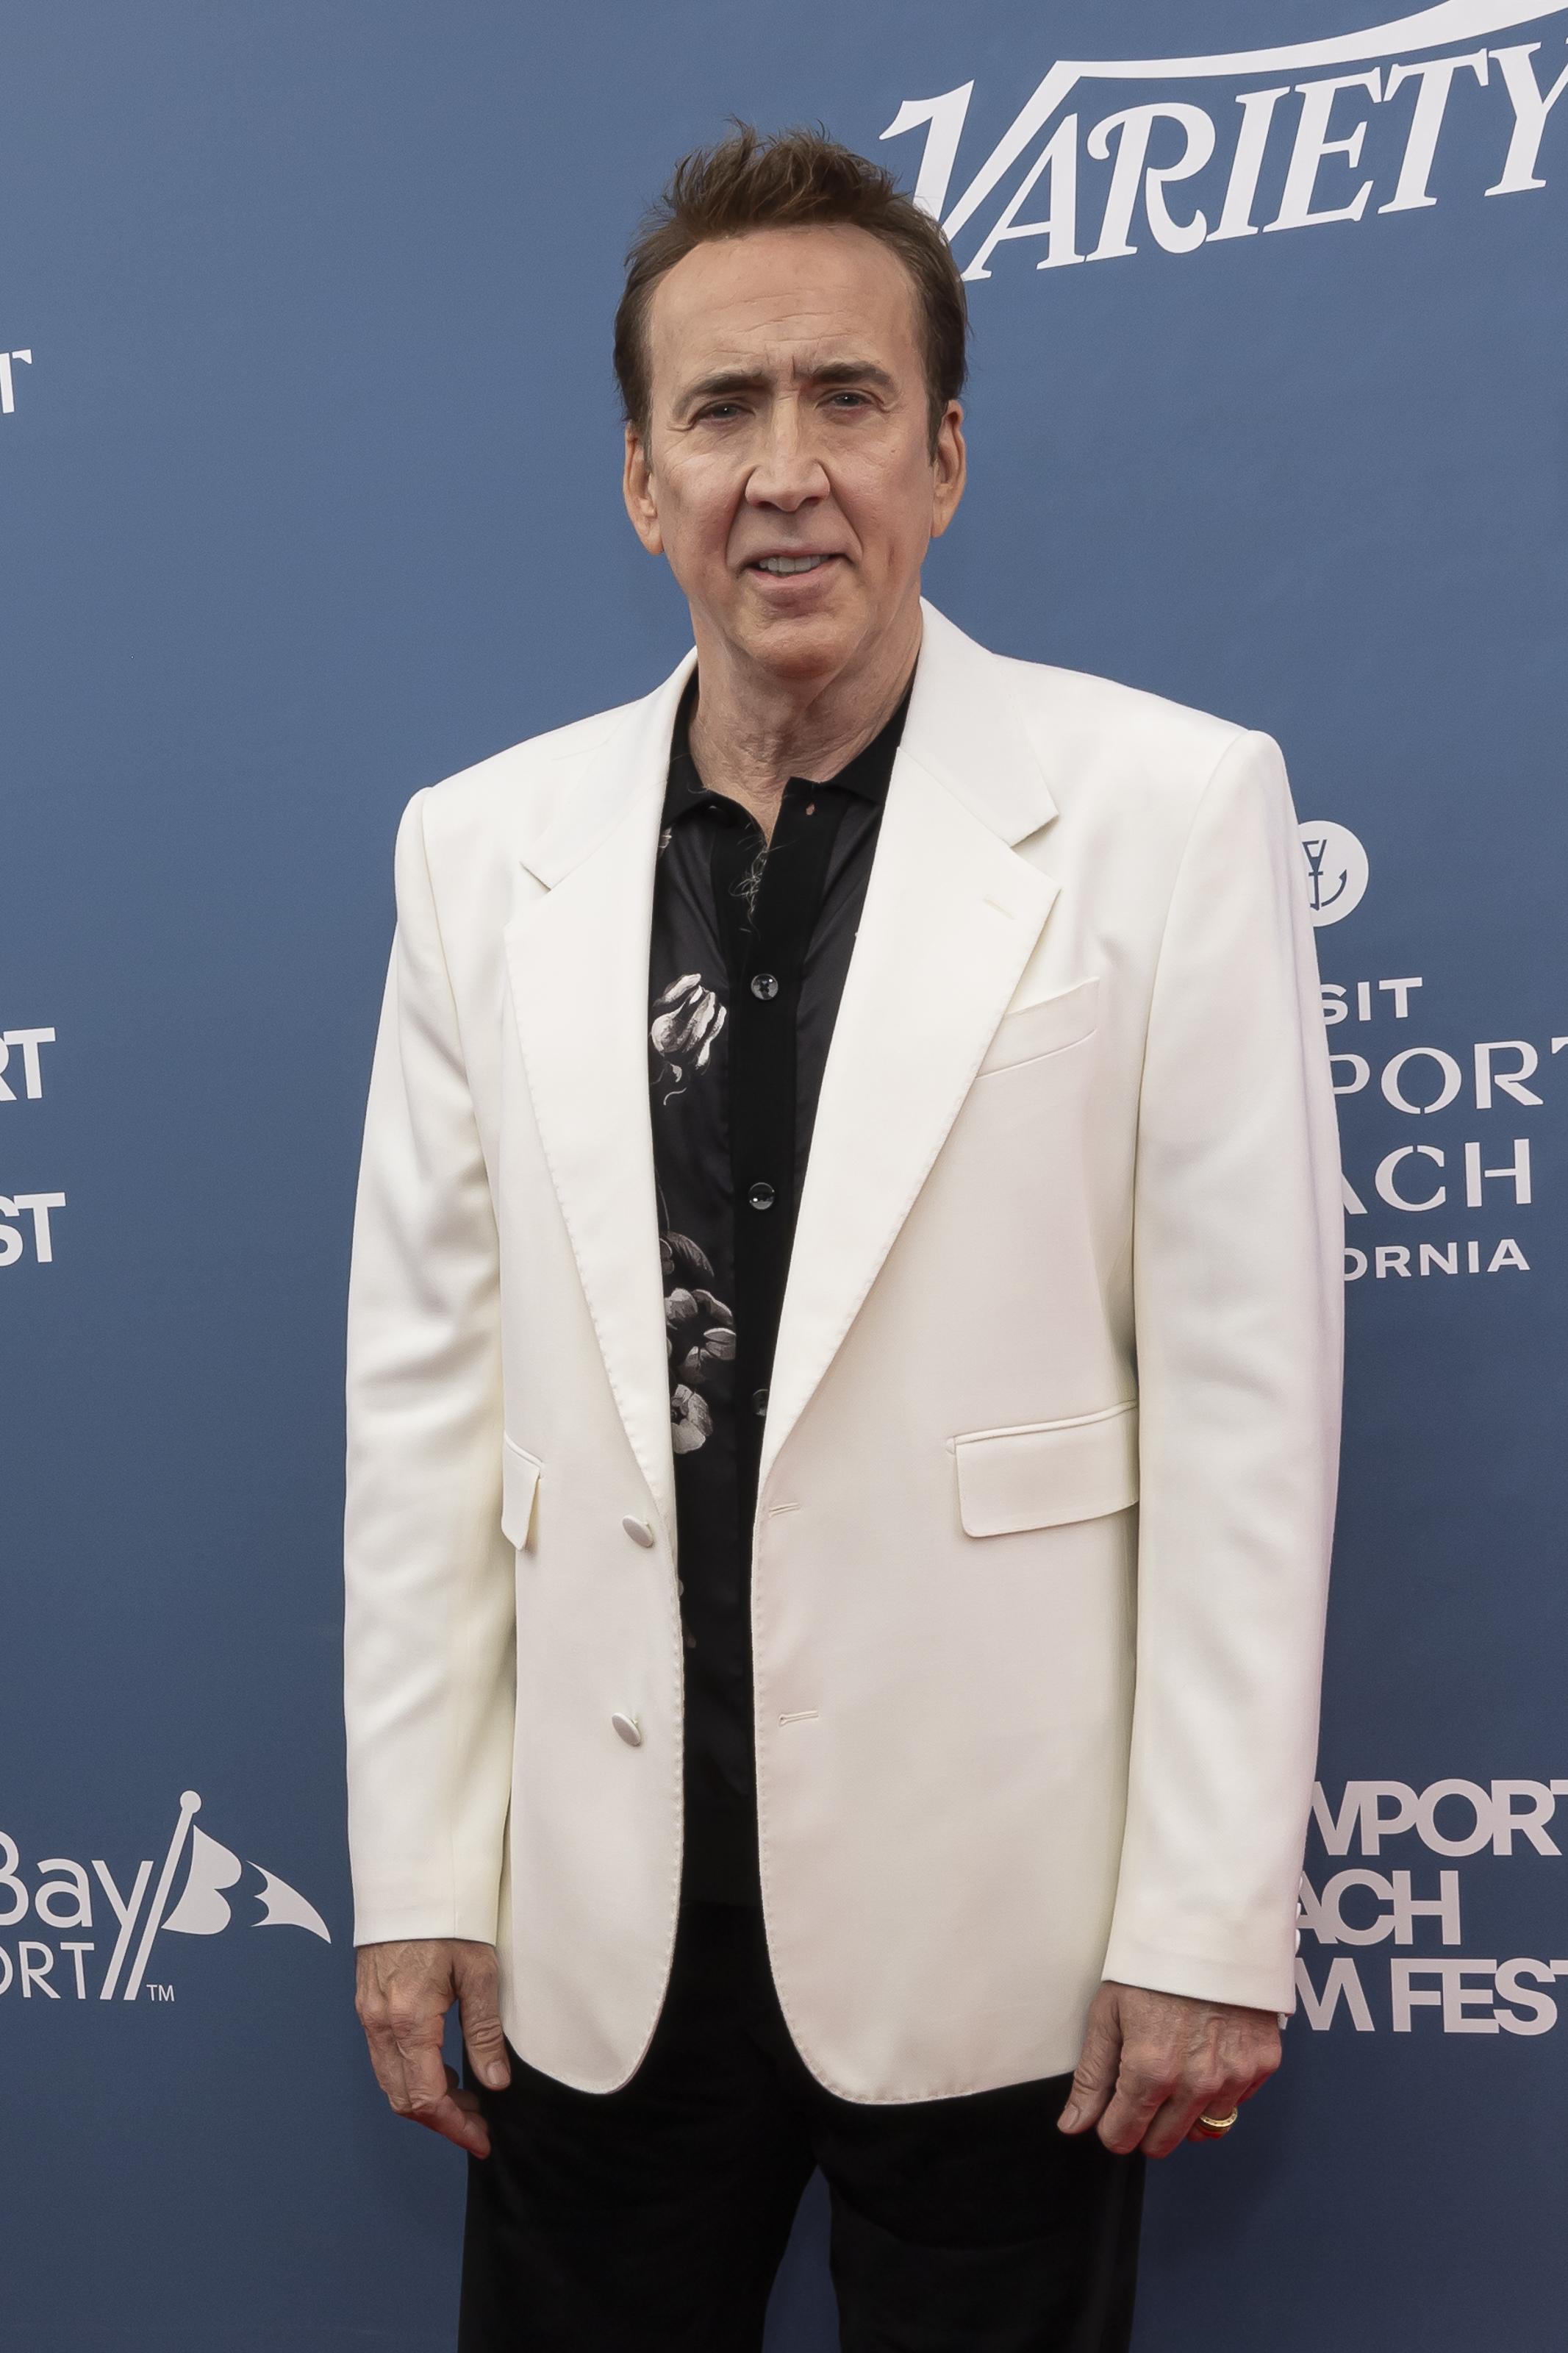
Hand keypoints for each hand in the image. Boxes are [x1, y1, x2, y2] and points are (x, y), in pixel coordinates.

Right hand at [354, 1938, 511, 2157]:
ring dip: (426, 2100)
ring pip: (391, 2081)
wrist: (410, 1879)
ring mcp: (368, 2014)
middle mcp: (380, 2023)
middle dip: (441, 2120)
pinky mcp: (367, 2004)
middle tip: (478, 2125)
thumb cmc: (449, 1917)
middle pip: (403, 2098)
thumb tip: (495, 2082)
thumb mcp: (479, 1972)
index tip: (481, 2139)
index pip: (426, 2097)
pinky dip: (412, 2075)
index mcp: (409, 2019)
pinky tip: (442, 2067)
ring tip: (467, 2098)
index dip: (454, 2126)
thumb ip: (484, 2031)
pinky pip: (384, 2057)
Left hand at [1057, 1980, 1279, 2158]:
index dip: (1111, 2125)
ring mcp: (1233, 2077)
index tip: (1112, 2108)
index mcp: (1150, 2071)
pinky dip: (1219, 2092)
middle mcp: (1195, 2083)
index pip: (1123, 2136)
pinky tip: (1206, 2055)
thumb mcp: (1109, 2012)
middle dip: (1145, 2124)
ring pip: (1201, 2129)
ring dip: (1185, 2111)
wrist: (1212, 1925)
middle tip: (1141, 2087)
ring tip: (1177, 2066)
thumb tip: (1073, 2125)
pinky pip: (1235, 2104)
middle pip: (1162, 2143)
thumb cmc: (1154, 1963)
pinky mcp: (1262, 2065)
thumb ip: (1092, 2076)